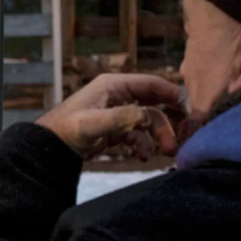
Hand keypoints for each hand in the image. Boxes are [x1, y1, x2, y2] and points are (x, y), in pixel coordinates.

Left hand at [35, 74, 179, 160]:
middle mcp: (118, 96)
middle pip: (154, 104)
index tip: (191, 110)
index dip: (173, 95)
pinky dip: (143, 145)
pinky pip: (137, 135)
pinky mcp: (114, 130)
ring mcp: (117, 113)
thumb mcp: (93, 123)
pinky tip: (143, 157)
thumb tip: (148, 117)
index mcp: (113, 85)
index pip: (152, 84)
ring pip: (147, 122)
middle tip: (181, 137)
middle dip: (168, 121)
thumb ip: (122, 117)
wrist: (49, 149)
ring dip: (158, 137)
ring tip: (165, 152)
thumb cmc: (66, 130)